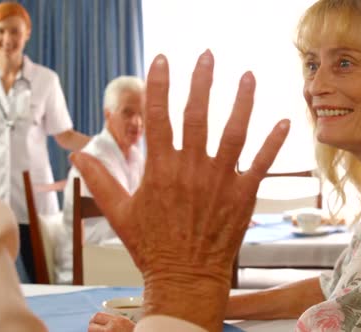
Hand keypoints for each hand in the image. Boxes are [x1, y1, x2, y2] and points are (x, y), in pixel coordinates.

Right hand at [71, 50, 289, 330]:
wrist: (184, 278)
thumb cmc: (152, 247)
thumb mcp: (119, 213)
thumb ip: (100, 180)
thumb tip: (77, 155)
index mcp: (160, 170)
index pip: (158, 117)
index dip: (159, 85)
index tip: (162, 60)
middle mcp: (191, 169)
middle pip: (198, 116)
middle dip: (202, 82)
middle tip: (207, 56)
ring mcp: (219, 181)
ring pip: (234, 133)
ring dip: (242, 102)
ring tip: (248, 76)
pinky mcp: (242, 196)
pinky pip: (261, 164)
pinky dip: (273, 143)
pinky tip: (284, 122)